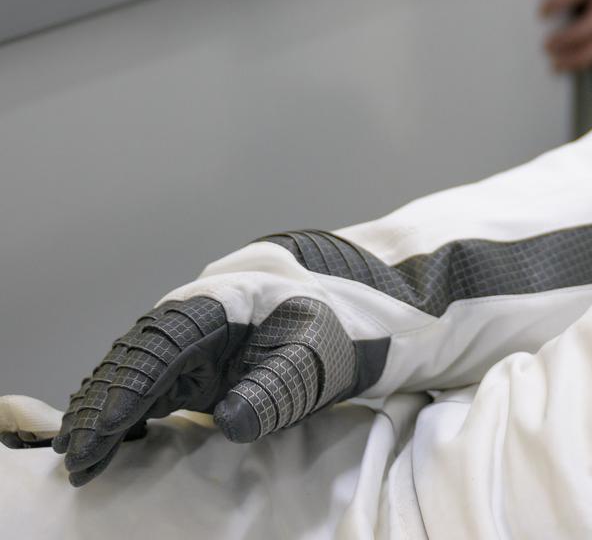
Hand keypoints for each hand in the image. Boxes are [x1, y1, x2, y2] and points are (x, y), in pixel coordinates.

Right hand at [23, 295, 357, 485]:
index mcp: (218, 308)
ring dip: (98, 415)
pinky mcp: (182, 370)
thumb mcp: (311, 360)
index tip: (108, 426)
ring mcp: (181, 346)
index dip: (132, 385)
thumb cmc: (323, 336)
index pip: (163, 345)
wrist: (336, 326)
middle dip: (101, 408)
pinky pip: (139, 391)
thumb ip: (274, 388)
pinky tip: (99, 448)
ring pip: (127, 376)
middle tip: (78, 456)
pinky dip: (115, 417)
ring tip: (78, 460)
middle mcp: (188, 322)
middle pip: (132, 361)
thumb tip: (230, 423)